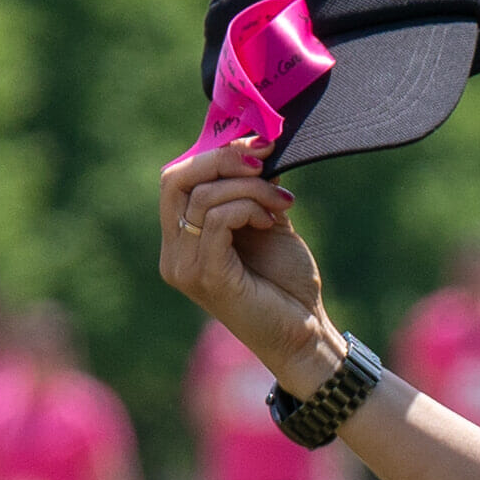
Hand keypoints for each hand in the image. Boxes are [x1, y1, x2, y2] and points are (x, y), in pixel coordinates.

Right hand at [158, 154, 335, 382]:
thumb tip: (253, 146)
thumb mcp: (266, 223)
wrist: (305, 335)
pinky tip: (273, 221)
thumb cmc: (286, 284)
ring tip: (282, 202)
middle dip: (223, 159)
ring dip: (251, 188)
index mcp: (181, 240)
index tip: (258, 144)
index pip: (175, 180)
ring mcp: (185, 267)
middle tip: (265, 156)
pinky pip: (217, 220)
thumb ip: (251, 190)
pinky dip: (249, 208)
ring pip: (203, 197)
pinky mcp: (206, 277)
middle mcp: (174, 254)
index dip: (212, 153)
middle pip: (175, 180)